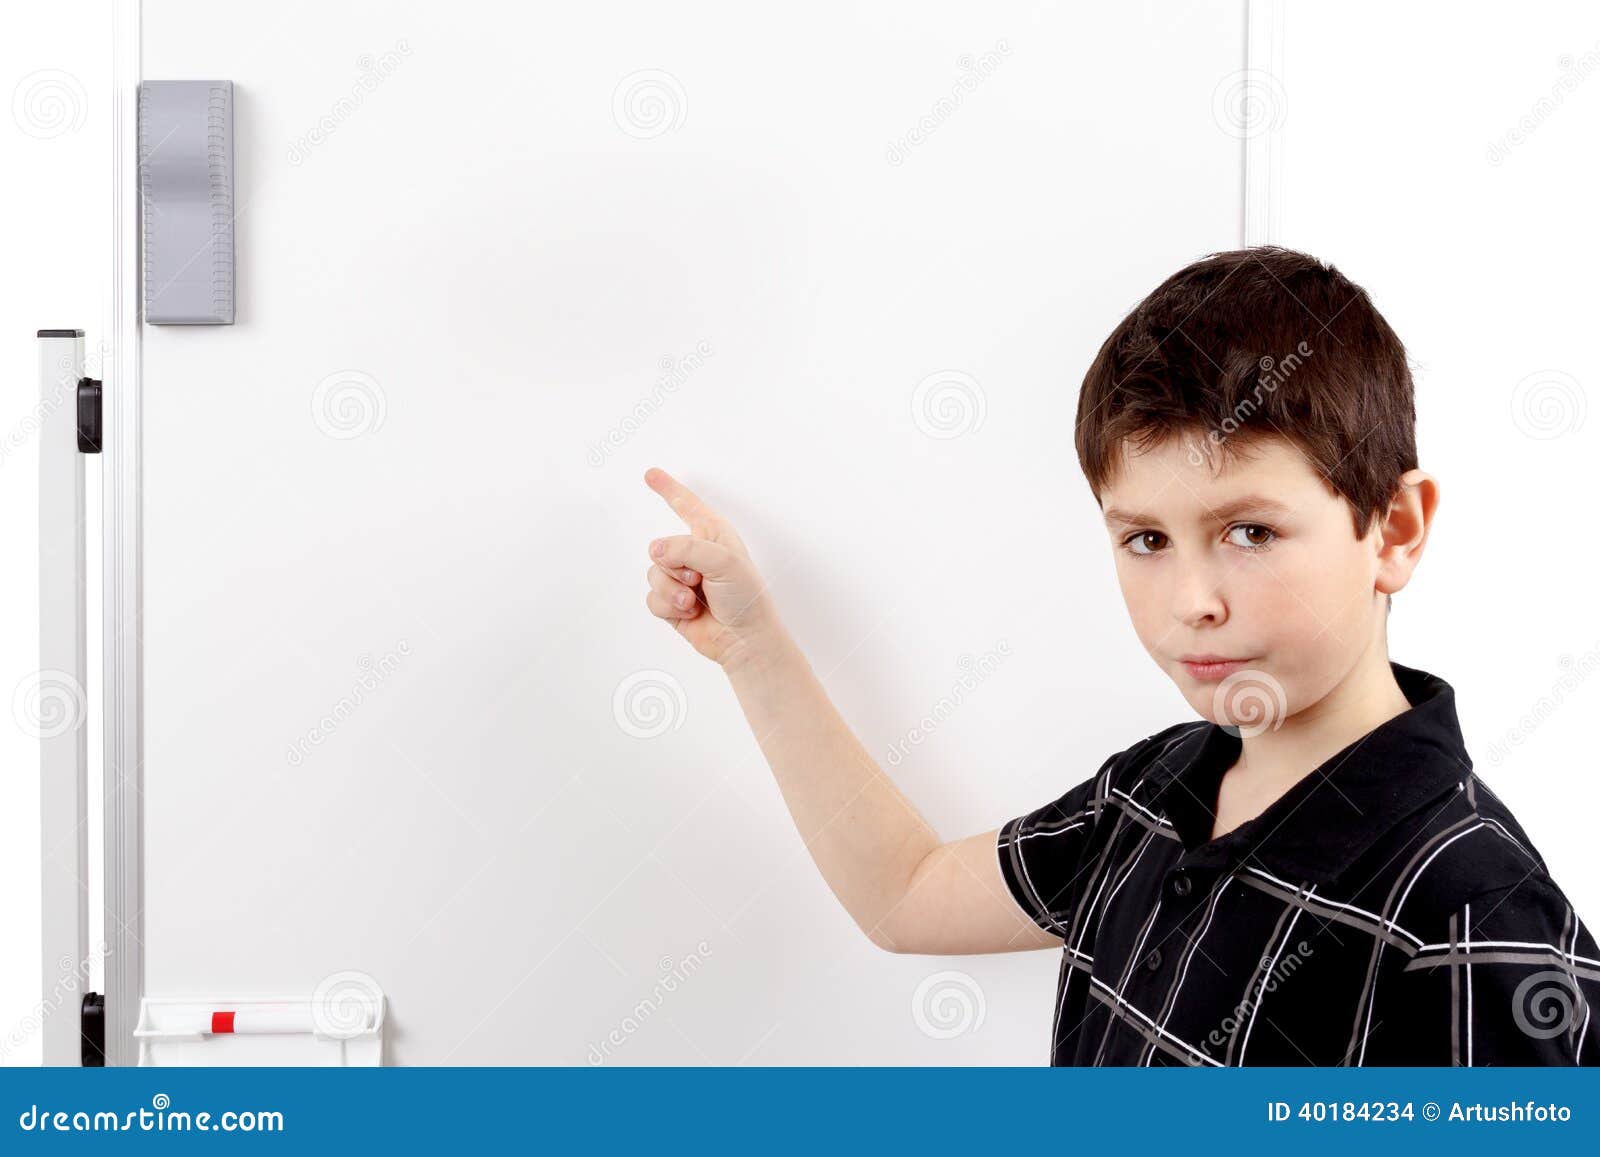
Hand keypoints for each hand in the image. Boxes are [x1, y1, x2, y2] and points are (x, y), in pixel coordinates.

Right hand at [642, 467, 785, 668]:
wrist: (744, 639)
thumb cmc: (745, 597)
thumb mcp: (723, 561)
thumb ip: (686, 548)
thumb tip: (655, 551)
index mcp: (712, 535)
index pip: (686, 504)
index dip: (668, 488)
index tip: (651, 474)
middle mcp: (695, 553)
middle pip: (660, 547)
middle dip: (676, 566)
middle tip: (699, 579)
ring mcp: (682, 578)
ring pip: (653, 573)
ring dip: (673, 590)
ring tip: (694, 599)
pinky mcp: (671, 603)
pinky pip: (652, 598)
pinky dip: (669, 606)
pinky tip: (690, 612)